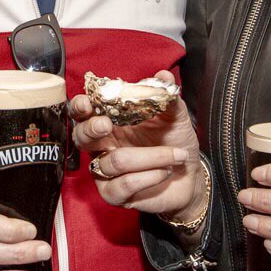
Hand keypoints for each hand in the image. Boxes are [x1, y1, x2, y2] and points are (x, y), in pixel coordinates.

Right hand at [70, 71, 203, 220]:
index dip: (80, 107)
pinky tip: (165, 171)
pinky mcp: (114, 195)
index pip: (83, 113)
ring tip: (175, 155)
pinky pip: (123, 185)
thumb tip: (164, 76)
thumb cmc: (175, 142)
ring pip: (114, 162)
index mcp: (110, 122)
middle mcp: (102, 146)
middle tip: (108, 124)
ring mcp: (105, 172)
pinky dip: (149, 176)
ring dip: (151, 157)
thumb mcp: (175, 117)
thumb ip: (166, 97)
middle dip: (92, 129)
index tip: (87, 103)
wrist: (190, 176)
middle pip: (80, 138)